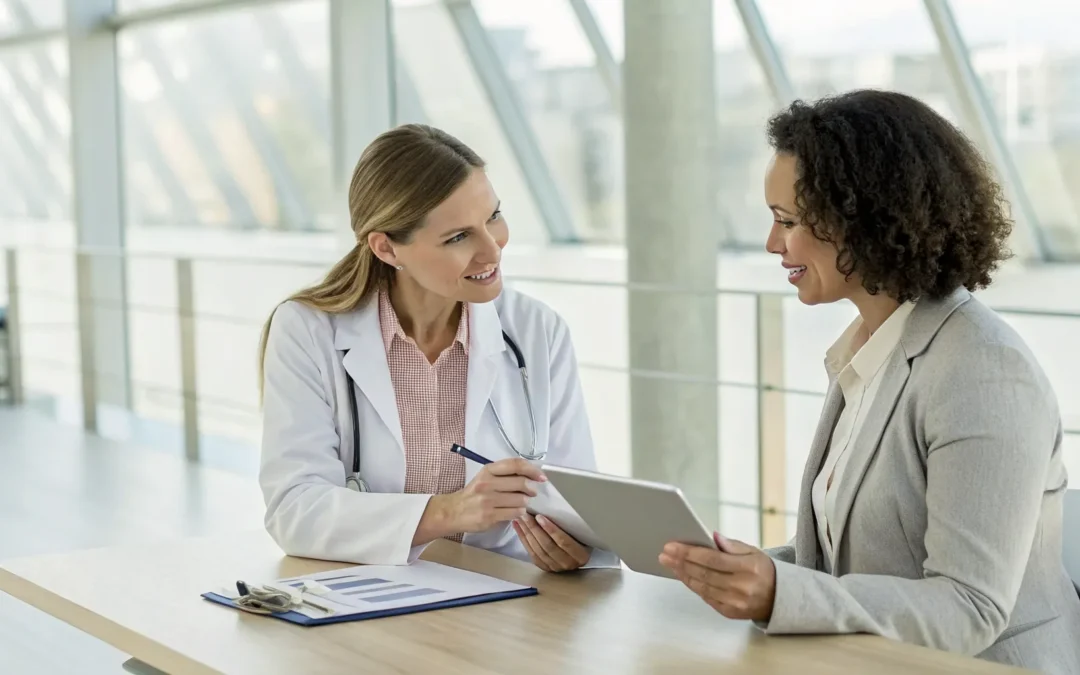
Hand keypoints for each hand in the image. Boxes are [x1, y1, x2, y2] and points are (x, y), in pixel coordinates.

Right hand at [444, 458, 545, 533]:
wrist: (453, 511)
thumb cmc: (474, 493)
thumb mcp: (485, 477)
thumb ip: (504, 474)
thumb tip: (531, 475)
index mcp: (488, 471)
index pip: (515, 465)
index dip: (532, 469)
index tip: (541, 477)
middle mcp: (487, 484)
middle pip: (521, 483)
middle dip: (531, 489)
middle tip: (532, 492)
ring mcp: (488, 501)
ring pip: (520, 500)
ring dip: (525, 502)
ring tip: (521, 503)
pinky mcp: (489, 516)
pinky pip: (515, 513)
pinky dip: (519, 512)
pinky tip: (515, 511)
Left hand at [513, 514, 590, 571]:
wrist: (578, 552)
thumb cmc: (580, 536)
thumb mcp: (581, 532)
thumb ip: (571, 526)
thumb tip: (552, 509)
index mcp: (581, 555)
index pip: (564, 542)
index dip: (551, 530)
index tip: (540, 516)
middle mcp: (568, 563)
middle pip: (548, 546)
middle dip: (534, 529)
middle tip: (525, 515)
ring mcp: (555, 567)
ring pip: (538, 550)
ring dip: (526, 533)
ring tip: (520, 518)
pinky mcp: (545, 567)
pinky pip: (531, 553)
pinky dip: (523, 539)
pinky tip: (518, 527)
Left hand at [658, 533, 776, 621]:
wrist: (780, 598)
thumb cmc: (763, 570)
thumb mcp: (753, 552)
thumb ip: (732, 545)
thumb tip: (712, 536)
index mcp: (749, 568)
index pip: (712, 559)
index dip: (689, 553)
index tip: (672, 546)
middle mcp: (742, 587)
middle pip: (703, 573)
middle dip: (680, 562)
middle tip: (664, 553)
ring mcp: (735, 602)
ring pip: (702, 587)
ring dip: (683, 574)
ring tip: (669, 563)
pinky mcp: (729, 612)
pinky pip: (706, 597)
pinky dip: (692, 585)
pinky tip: (683, 575)